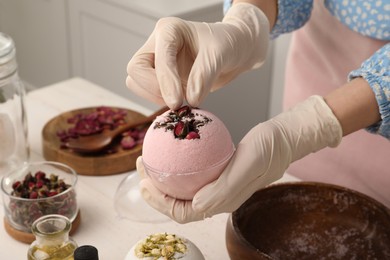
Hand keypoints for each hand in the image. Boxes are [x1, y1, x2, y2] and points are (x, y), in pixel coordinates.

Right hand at [126, 3, 269, 109]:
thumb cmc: (227, 44)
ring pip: (135, 82)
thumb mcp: (219, 56)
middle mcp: (157, 44)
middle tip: (178, 101)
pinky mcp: (160, 77)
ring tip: (182, 99)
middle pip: (135, 69)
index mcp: (169, 30)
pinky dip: (159, 100)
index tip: (177, 102)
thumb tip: (190, 99)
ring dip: (155, 96)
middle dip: (154, 88)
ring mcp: (156, 61)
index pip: (157, 58)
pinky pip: (147, 92)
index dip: (165, 81)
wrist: (233, 50)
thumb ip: (203, 76)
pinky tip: (181, 100)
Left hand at [137, 96, 341, 222]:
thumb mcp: (247, 164)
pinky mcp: (220, 172)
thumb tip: (196, 205)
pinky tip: (172, 150)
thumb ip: (223, 188)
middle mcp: (217, 197)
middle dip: (155, 190)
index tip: (145, 182)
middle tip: (141, 166)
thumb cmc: (269, 149)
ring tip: (150, 160)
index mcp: (221, 201)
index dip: (159, 202)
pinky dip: (177, 166)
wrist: (284, 138)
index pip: (182, 212)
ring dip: (163, 179)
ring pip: (183, 189)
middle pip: (178, 203)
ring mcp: (218, 185)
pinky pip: (192, 174)